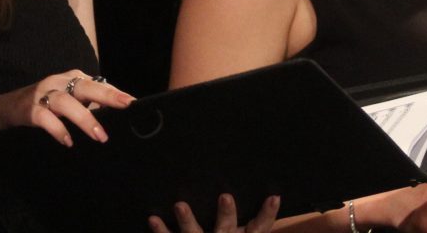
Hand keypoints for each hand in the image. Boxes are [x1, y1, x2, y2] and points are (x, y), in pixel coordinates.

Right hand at [0, 71, 133, 146]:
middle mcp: (58, 82)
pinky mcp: (29, 109)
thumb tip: (114, 117)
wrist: (6, 108)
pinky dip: (58, 129)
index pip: (97, 84)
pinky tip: (68, 141)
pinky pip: (45, 118)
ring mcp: (42, 94)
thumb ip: (88, 105)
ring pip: (66, 102)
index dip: (115, 93)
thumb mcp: (67, 101)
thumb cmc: (44, 105)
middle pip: (85, 86)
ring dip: (84, 118)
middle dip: (106, 96)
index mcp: (71, 79)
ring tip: (100, 136)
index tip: (133, 103)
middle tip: (125, 106)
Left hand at [150, 193, 279, 232]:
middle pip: (227, 230)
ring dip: (187, 220)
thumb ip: (251, 229)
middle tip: (225, 197)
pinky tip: (153, 219)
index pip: (259, 229)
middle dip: (226, 215)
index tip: (273, 197)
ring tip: (180, 205)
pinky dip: (161, 232)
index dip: (266, 215)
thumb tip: (272, 199)